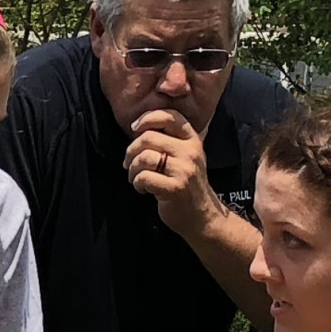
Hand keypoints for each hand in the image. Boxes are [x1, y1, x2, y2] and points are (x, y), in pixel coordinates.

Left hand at [122, 108, 222, 233]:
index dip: (147, 118)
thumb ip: (168, 140)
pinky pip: (144, 177)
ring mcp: (185, 170)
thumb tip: (138, 128)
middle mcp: (190, 152)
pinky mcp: (176, 188)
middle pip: (149, 137)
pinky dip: (137, 183)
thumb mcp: (185, 156)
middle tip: (129, 163)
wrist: (201, 215)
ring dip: (132, 169)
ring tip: (135, 177)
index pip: (169, 116)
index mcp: (192, 140)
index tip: (134, 128)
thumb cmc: (185, 185)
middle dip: (131, 150)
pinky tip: (143, 188)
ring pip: (144, 157)